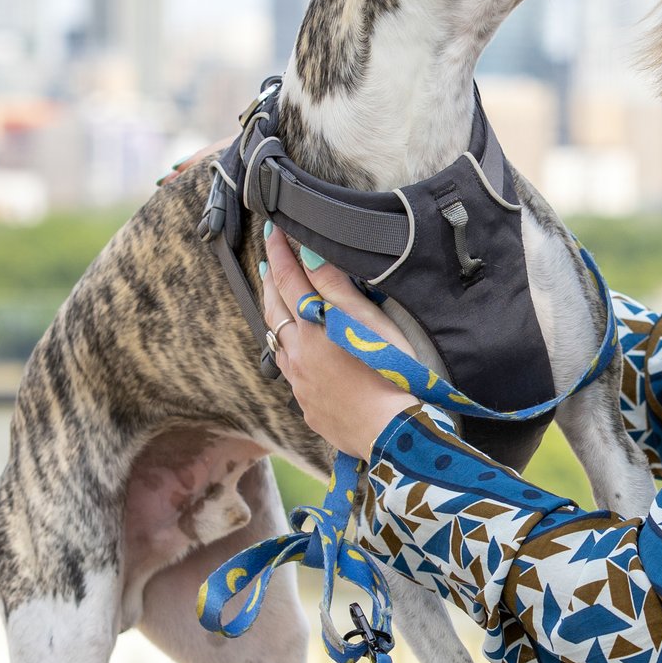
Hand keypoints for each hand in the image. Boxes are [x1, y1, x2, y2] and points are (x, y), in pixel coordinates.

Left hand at [261, 225, 420, 458]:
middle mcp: (298, 354)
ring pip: (277, 343)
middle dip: (270, 281)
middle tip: (268, 259)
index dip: (280, 252)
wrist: (393, 433)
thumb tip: (309, 255)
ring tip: (275, 300)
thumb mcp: (368, 322)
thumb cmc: (391, 373)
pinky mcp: (309, 407)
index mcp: (313, 328)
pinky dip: (287, 351)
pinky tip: (295, 351)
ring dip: (275, 316)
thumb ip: (336, 287)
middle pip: (275, 310)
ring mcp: (300, 384)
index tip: (272, 230)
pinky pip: (290, 373)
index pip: (289, 279)